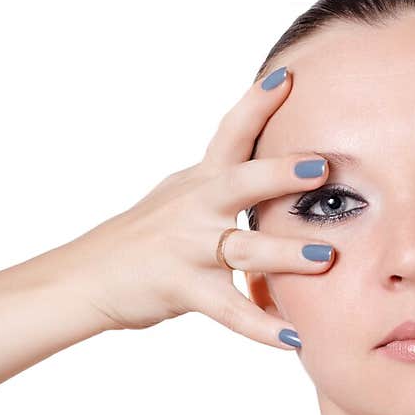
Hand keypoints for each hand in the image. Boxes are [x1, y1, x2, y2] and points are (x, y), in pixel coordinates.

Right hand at [64, 66, 335, 342]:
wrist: (87, 277)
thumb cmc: (142, 239)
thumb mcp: (178, 197)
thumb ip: (220, 183)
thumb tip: (264, 165)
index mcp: (198, 181)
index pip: (230, 132)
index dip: (257, 102)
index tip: (288, 74)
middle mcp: (194, 207)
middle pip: (240, 182)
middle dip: (280, 172)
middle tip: (323, 167)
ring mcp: (188, 248)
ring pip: (242, 248)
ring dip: (286, 254)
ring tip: (326, 258)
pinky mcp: (183, 289)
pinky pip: (230, 312)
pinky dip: (262, 328)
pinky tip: (293, 340)